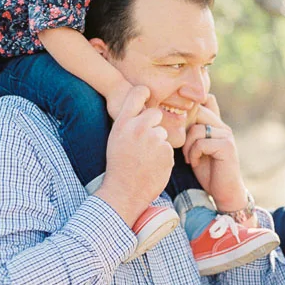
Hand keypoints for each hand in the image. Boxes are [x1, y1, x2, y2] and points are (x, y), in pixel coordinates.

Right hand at [96, 85, 173, 225]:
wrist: (124, 191)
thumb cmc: (118, 166)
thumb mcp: (116, 139)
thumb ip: (128, 122)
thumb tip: (143, 110)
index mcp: (123, 123)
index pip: (138, 93)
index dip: (144, 93)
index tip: (147, 96)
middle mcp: (139, 127)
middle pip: (155, 113)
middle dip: (153, 124)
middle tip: (145, 142)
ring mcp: (154, 139)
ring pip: (163, 133)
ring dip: (158, 144)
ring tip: (145, 159)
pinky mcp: (167, 152)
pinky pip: (168, 149)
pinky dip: (163, 157)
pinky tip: (152, 166)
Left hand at [181, 96, 248, 211]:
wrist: (224, 191)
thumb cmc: (208, 171)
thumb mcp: (196, 148)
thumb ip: (191, 132)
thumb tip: (177, 116)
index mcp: (216, 124)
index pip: (203, 102)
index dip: (188, 112)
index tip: (180, 129)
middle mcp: (223, 126)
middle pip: (197, 112)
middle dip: (184, 129)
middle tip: (183, 147)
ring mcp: (226, 135)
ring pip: (196, 130)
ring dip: (187, 146)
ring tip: (189, 158)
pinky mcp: (227, 146)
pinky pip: (201, 143)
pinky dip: (194, 154)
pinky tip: (195, 163)